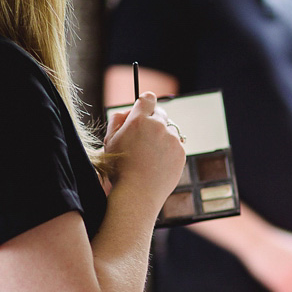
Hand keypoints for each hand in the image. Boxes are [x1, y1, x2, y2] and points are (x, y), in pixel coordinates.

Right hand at [103, 92, 185, 206]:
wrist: (138, 193)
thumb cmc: (119, 168)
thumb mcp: (110, 141)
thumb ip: (117, 120)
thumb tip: (129, 111)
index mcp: (138, 120)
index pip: (148, 98)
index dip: (146, 102)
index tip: (145, 107)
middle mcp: (158, 126)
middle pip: (161, 113)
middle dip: (154, 121)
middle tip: (145, 136)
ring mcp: (172, 139)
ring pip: (170, 129)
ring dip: (163, 136)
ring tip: (150, 153)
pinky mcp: (181, 152)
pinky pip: (177, 144)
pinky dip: (170, 149)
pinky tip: (158, 162)